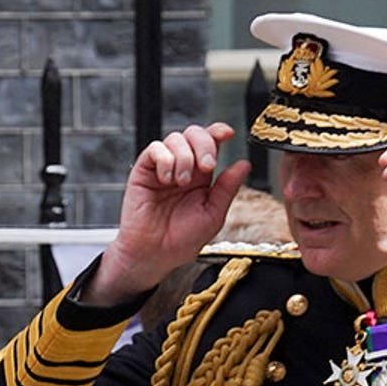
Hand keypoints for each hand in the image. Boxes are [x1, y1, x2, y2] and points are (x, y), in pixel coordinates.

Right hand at [84, 123, 249, 305]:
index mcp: (202, 176)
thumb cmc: (182, 239)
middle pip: (194, 133)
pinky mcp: (143, 172)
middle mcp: (183, 167)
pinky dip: (164, 159)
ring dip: (184, 157)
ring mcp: (162, 168)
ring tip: (180, 182)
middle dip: (204, 144)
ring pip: (175, 139)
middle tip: (206, 166)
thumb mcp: (213, 214)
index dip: (219, 131)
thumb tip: (244, 164)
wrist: (154, 254)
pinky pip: (154, 149)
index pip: (211, 142)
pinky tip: (166, 179)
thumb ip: (227, 188)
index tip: (228, 134)